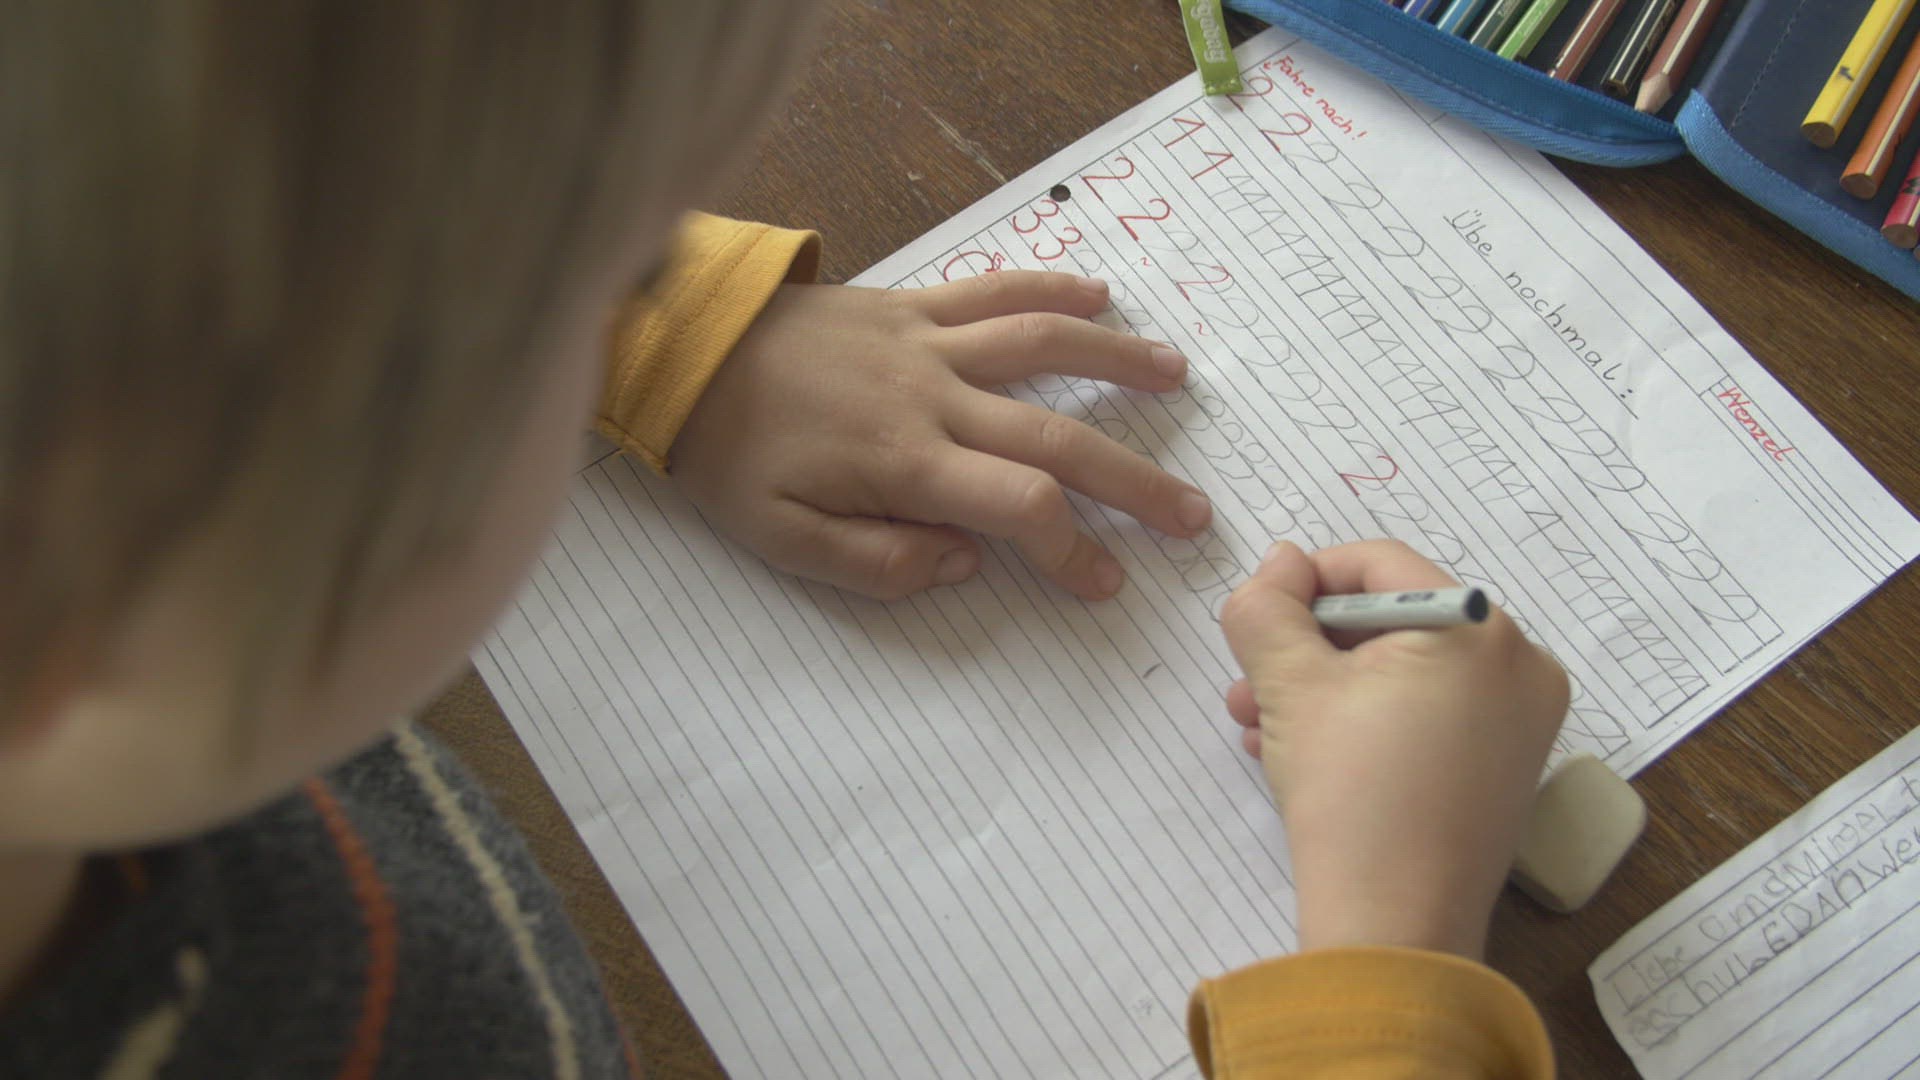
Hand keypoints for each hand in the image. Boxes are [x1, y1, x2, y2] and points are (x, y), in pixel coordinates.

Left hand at [670, 272, 1212, 600]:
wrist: (681, 350)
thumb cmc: (728, 454)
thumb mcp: (781, 541)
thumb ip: (877, 562)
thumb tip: (967, 564)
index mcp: (905, 463)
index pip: (1020, 507)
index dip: (1075, 549)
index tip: (1105, 582)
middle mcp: (933, 396)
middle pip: (1057, 438)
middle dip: (1134, 481)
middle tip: (1192, 515)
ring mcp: (927, 340)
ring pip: (1043, 345)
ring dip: (1117, 364)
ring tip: (1177, 379)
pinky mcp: (910, 303)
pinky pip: (994, 288)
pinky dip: (1051, 288)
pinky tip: (1099, 297)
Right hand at [1219, 540, 1568, 959]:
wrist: (1396, 928)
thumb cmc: (1350, 795)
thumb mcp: (1289, 685)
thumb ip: (1269, 607)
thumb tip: (1278, 563)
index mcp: (1478, 627)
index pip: (1378, 563)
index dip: (1304, 580)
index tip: (1255, 618)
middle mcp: (1518, 663)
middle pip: (1391, 619)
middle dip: (1307, 648)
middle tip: (1247, 682)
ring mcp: (1520, 720)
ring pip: (1404, 672)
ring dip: (1324, 688)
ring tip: (1259, 726)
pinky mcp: (1505, 767)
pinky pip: (1429, 715)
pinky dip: (1367, 721)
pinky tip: (1302, 753)